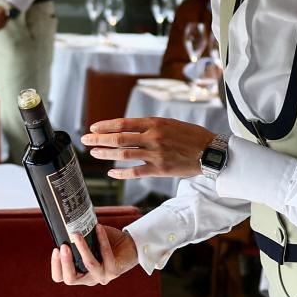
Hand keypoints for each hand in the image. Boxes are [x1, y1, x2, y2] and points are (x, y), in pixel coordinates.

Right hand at [50, 224, 138, 286]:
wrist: (129, 246)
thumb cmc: (105, 243)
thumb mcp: (88, 243)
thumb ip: (77, 240)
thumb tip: (67, 224)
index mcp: (79, 274)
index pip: (61, 277)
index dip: (56, 266)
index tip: (56, 249)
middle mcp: (89, 278)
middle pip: (70, 279)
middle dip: (65, 262)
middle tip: (63, 246)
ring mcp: (102, 276)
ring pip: (89, 265)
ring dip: (82, 248)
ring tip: (77, 234)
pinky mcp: (114, 271)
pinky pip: (106, 255)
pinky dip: (101, 240)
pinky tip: (98, 228)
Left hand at [82, 117, 217, 179]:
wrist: (211, 152)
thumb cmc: (191, 136)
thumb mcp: (170, 123)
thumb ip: (150, 126)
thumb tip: (127, 129)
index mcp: (155, 123)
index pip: (123, 123)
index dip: (106, 126)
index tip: (93, 128)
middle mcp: (153, 137)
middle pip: (119, 138)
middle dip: (99, 139)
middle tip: (85, 140)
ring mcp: (156, 154)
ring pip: (124, 155)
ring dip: (106, 154)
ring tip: (94, 153)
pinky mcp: (160, 170)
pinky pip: (135, 172)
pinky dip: (121, 173)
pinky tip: (111, 173)